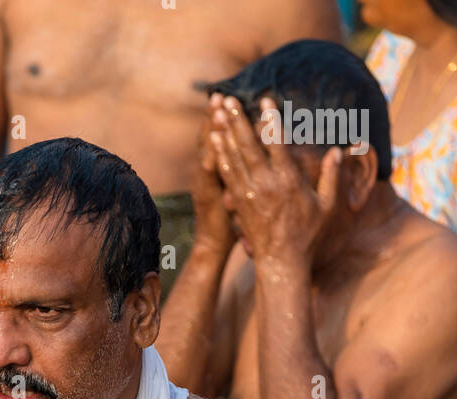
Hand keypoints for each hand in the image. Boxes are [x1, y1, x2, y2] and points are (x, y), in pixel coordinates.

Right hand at [192, 95, 237, 258]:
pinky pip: (211, 176)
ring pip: (210, 153)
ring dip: (213, 131)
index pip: (223, 140)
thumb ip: (237, 174)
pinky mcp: (210, 199)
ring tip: (215, 109)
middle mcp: (211, 174)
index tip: (225, 98)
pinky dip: (211, 160)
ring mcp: (208, 185)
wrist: (211, 246)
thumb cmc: (225, 223)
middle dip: (217, 117)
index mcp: (220, 171)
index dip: (224, 120)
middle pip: (216, 140)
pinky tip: (213, 144)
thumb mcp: (231, 195)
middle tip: (218, 94)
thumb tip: (247, 157)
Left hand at [211, 96, 343, 265]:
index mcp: (288, 181)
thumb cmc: (308, 235)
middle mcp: (266, 185)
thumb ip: (332, 177)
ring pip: (234, 157)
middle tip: (230, 98)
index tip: (264, 100)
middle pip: (249, 145)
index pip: (277, 144)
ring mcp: (249, 194)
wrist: (281, 262)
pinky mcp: (238, 203)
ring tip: (218, 111)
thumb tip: (338, 151)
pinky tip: (214, 139)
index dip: (270, 120)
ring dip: (225, 132)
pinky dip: (220, 154)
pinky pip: (227, 174)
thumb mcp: (327, 207)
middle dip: (238, 120)